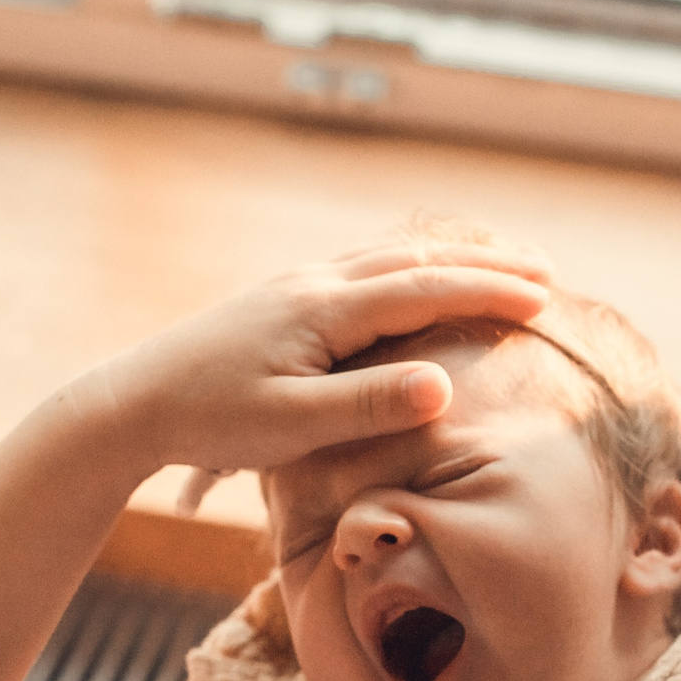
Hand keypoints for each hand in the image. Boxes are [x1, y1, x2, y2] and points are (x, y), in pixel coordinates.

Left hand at [91, 240, 550, 477]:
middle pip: (417, 258)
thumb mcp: (292, 427)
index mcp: (325, 310)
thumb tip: (444, 385)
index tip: (547, 301)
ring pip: (391, 254)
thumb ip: (369, 404)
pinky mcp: (284, 299)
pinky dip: (412, 263)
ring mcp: (297, 285)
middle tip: (547, 271)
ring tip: (500, 264)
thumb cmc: (211, 421)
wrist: (134, 401)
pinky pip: (365, 265)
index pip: (427, 289)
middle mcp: (315, 283)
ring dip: (452, 257)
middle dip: (486, 262)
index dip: (491, 292)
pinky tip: (420, 275)